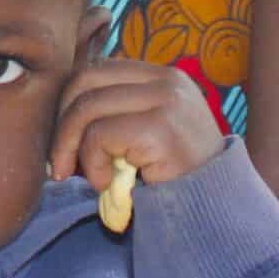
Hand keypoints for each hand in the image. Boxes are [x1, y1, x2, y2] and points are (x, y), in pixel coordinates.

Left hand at [50, 58, 223, 201]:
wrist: (218, 207)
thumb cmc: (177, 175)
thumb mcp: (149, 131)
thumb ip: (119, 113)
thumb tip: (60, 117)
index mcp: (162, 76)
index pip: (96, 70)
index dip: (68, 104)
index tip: (64, 144)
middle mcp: (167, 80)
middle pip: (85, 82)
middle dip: (62, 126)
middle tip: (60, 165)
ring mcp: (166, 101)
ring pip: (87, 108)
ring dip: (72, 149)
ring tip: (86, 178)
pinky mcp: (161, 128)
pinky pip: (100, 136)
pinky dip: (93, 164)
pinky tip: (107, 184)